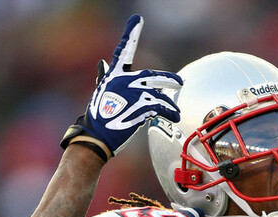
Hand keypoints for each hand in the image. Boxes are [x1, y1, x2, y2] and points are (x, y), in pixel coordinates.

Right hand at [61, 15, 181, 160]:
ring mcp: (135, 93)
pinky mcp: (143, 107)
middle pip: (153, 76)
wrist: (98, 136)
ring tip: (176, 112)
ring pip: (160, 94)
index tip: (137, 19)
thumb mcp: (100, 92)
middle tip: (180, 83)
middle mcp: (125, 81)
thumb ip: (105, 77)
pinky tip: (175, 116)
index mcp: (114, 75)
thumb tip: (103, 62)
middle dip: (169, 80)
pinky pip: (162, 107)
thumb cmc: (99, 117)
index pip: (123, 51)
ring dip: (170, 104)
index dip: (130, 34)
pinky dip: (170, 112)